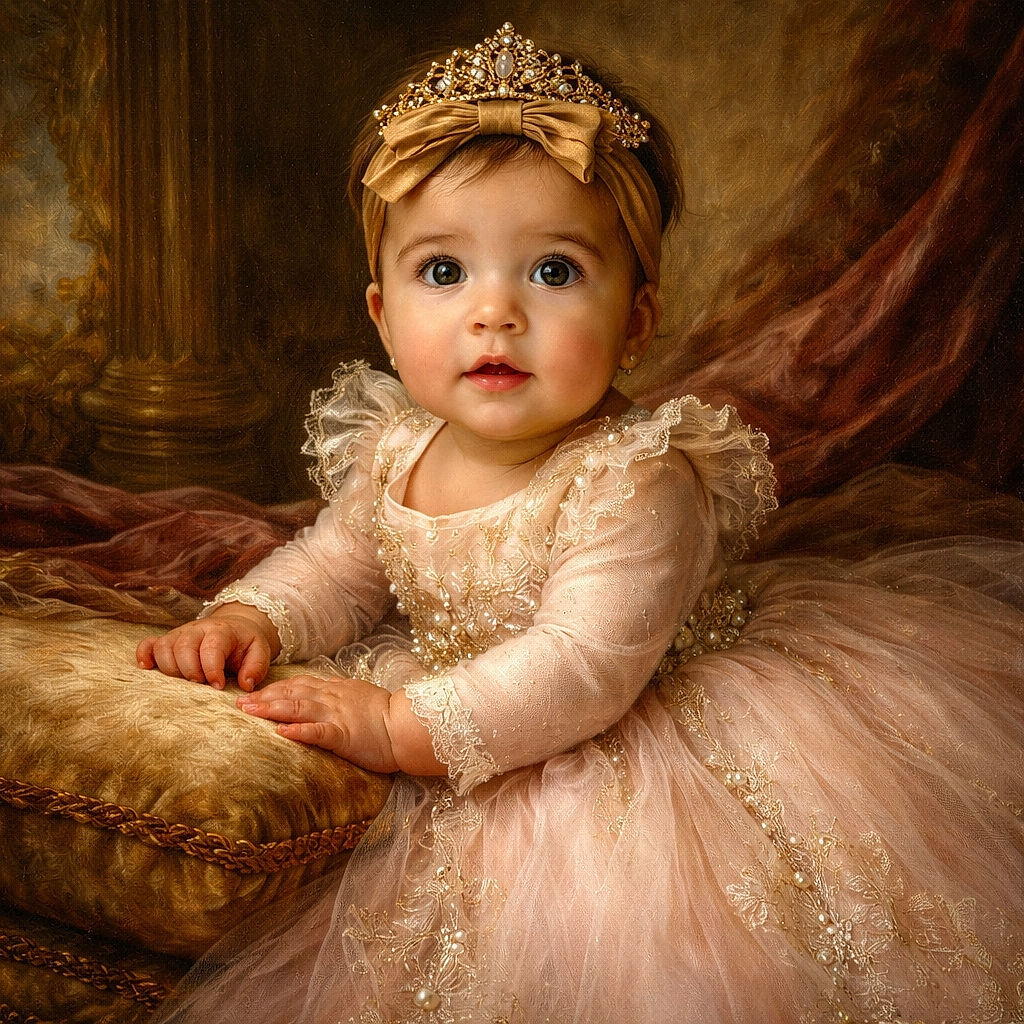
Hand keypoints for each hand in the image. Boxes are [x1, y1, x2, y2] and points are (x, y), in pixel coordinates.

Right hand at [136, 606, 278, 690]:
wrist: (235, 628)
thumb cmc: (245, 644)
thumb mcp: (259, 652)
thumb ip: (256, 667)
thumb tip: (246, 685)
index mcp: (221, 631)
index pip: (211, 647)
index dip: (212, 668)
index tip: (218, 686)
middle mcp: (197, 630)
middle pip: (183, 646)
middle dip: (190, 670)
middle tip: (200, 685)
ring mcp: (179, 634)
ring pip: (164, 647)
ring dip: (170, 668)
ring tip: (184, 682)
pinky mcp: (167, 641)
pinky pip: (148, 644)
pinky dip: (144, 655)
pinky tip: (147, 668)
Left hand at [236, 674, 399, 773]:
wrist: (407, 725)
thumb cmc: (386, 714)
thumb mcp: (359, 696)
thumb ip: (339, 693)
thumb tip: (322, 690)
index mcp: (335, 690)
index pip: (299, 685)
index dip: (275, 688)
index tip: (255, 693)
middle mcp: (332, 698)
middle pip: (292, 694)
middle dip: (264, 697)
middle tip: (239, 702)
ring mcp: (337, 715)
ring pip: (299, 707)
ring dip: (272, 708)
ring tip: (250, 711)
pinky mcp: (343, 736)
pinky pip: (318, 732)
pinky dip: (298, 731)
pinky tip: (281, 732)